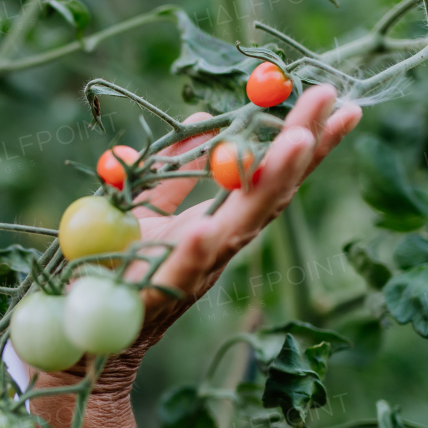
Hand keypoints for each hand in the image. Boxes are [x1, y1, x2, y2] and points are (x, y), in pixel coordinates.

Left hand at [56, 85, 360, 394]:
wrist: (94, 328)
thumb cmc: (123, 265)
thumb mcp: (148, 205)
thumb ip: (175, 169)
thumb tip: (198, 119)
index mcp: (220, 220)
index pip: (270, 175)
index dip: (303, 138)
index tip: (333, 99)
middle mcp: (221, 243)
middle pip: (272, 192)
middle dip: (304, 146)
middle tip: (334, 100)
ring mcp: (196, 269)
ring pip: (242, 225)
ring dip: (270, 183)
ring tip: (296, 142)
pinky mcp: (160, 292)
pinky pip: (181, 269)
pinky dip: (195, 249)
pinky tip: (207, 228)